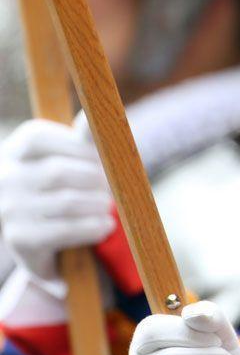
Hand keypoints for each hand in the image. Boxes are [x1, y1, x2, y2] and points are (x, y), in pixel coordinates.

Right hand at [0, 119, 113, 290]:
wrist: (49, 241)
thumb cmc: (67, 188)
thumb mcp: (74, 159)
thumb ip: (85, 139)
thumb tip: (94, 114)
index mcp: (17, 148)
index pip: (42, 138)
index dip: (81, 150)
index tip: (104, 162)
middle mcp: (4, 177)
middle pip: (59, 171)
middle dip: (96, 180)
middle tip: (114, 189)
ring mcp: (8, 208)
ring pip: (66, 201)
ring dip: (99, 205)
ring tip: (109, 207)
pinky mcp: (19, 237)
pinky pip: (65, 229)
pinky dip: (93, 227)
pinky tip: (105, 226)